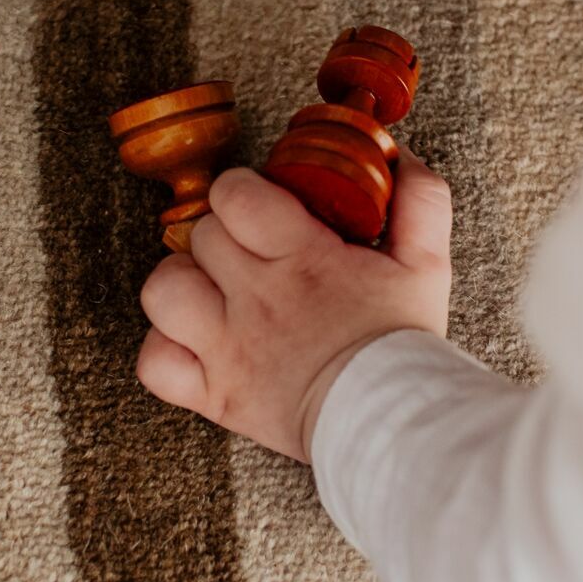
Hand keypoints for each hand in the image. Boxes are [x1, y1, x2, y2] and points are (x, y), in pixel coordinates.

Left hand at [134, 156, 451, 461]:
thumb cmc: (404, 345)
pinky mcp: (215, 395)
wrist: (394, 425)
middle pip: (202, 235)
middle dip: (224, 234)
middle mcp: (256, 300)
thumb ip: (419, 201)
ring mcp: (228, 350)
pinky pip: (155, 363)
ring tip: (214, 291)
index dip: (242, 191)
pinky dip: (167, 349)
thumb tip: (395, 155)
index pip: (235, 195)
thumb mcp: (427, 264)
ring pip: (164, 290)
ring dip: (183, 283)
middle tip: (252, 253)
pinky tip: (198, 342)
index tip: (263, 207)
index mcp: (302, 260)